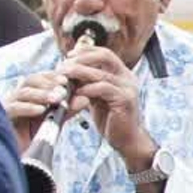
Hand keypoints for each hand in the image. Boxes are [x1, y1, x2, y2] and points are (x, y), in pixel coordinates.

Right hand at [3, 71, 67, 154]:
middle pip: (30, 81)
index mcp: (29, 95)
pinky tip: (41, 110)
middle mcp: (17, 97)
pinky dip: (28, 107)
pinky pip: (14, 108)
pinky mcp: (2, 118)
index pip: (40, 78)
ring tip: (57, 99)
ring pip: (23, 93)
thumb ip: (67, 110)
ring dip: (41, 94)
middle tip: (63, 90)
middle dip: (48, 83)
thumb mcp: (53, 122)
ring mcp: (8, 106)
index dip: (52, 77)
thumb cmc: (34, 138)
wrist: (20, 160)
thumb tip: (85, 99)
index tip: (67, 80)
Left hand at [58, 45, 154, 167]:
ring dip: (79, 73)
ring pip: (101, 73)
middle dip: (82, 58)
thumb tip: (69, 72)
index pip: (104, 53)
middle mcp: (127, 77)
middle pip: (105, 56)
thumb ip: (87, 83)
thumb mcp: (96, 97)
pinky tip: (76, 93)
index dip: (86, 51)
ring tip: (65, 77)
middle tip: (64, 65)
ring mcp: (128, 88)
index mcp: (122, 74)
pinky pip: (103, 89)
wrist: (126, 140)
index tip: (68, 55)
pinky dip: (87, 89)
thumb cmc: (111, 119)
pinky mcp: (125, 100)